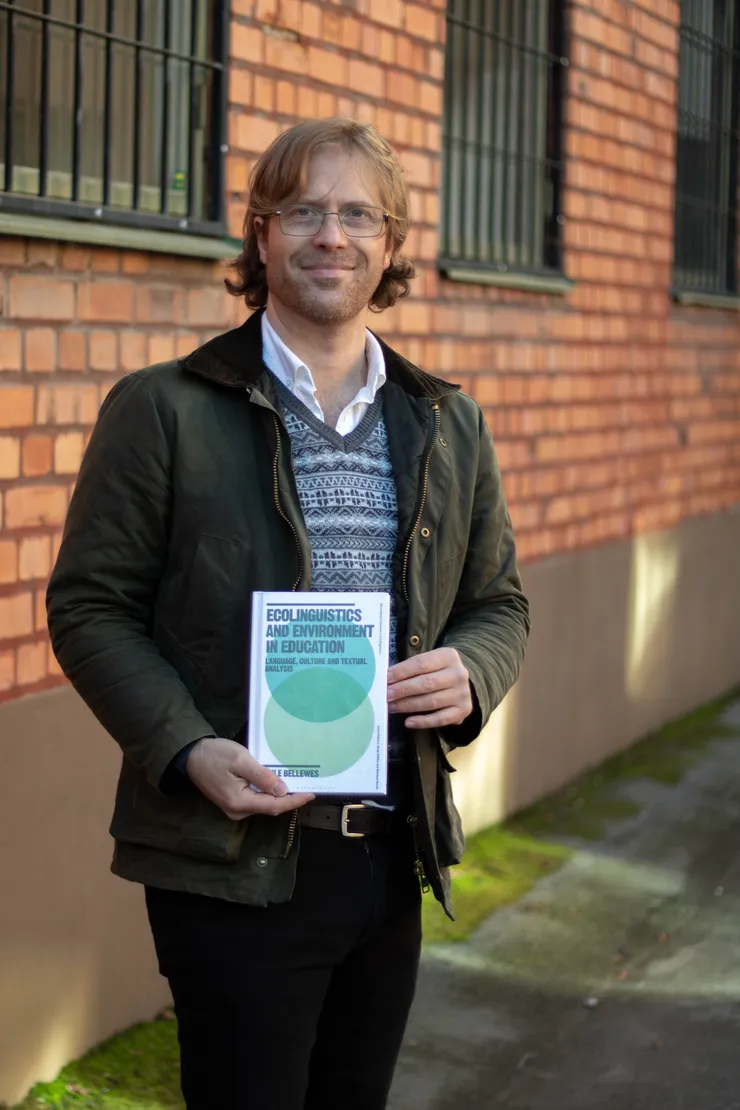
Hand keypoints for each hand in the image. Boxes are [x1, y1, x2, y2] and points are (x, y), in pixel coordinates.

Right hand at [185, 737, 314, 820]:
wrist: (191, 755)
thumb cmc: (215, 755)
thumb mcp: (241, 760)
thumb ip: (262, 776)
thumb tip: (283, 791)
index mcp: (240, 802)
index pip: (274, 806)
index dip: (294, 801)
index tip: (311, 794)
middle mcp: (237, 811)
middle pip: (270, 807)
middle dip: (289, 799)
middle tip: (308, 786)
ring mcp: (234, 808)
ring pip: (263, 804)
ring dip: (279, 796)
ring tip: (297, 783)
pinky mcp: (232, 802)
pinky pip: (255, 800)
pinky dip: (268, 793)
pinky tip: (277, 783)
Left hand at [387, 647, 472, 728]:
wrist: (461, 682)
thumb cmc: (436, 671)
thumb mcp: (428, 662)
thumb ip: (410, 669)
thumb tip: (386, 680)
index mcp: (448, 656)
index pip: (421, 663)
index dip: (401, 672)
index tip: (385, 679)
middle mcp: (458, 674)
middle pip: (426, 683)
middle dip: (403, 690)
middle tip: (386, 695)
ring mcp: (462, 693)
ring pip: (431, 701)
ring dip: (408, 706)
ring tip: (391, 707)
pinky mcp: (463, 710)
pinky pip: (441, 719)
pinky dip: (423, 721)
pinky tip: (408, 722)